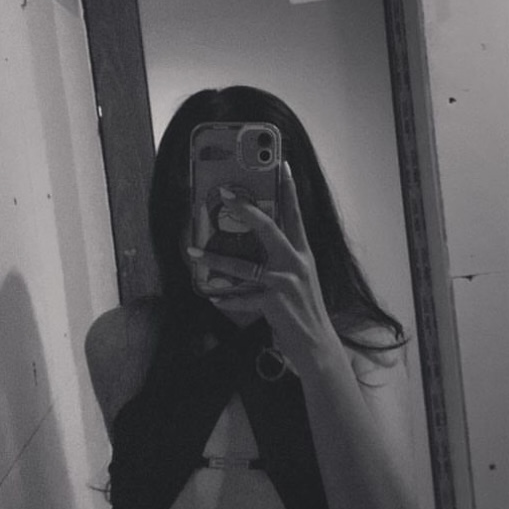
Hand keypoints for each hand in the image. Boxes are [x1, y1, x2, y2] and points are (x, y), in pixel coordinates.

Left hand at [186, 163, 342, 369]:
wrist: (316, 343)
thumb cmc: (302, 311)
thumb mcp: (297, 280)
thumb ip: (280, 262)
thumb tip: (252, 250)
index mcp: (302, 254)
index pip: (295, 215)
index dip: (289, 189)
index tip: (281, 165)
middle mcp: (296, 263)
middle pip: (269, 228)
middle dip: (245, 209)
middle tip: (224, 194)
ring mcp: (285, 282)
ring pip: (243, 265)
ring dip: (214, 259)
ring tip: (192, 252)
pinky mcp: (274, 302)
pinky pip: (240, 298)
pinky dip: (224, 299)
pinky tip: (210, 296)